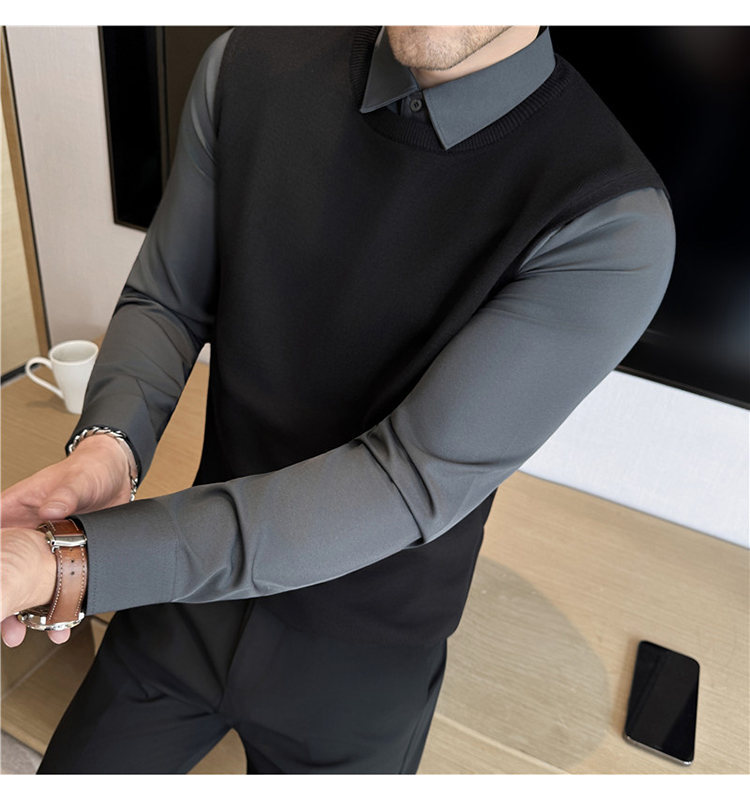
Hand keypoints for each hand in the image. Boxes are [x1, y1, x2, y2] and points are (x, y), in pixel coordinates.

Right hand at [1, 434, 132, 646]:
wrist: (119, 476)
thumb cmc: (90, 470)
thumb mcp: (76, 480)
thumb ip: (63, 494)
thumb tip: (50, 510)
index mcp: (13, 511)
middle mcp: (24, 534)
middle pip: (5, 572)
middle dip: (5, 599)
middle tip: (6, 626)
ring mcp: (44, 549)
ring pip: (29, 584)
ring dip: (29, 609)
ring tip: (33, 631)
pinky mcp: (66, 558)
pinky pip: (58, 584)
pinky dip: (59, 603)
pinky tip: (63, 622)